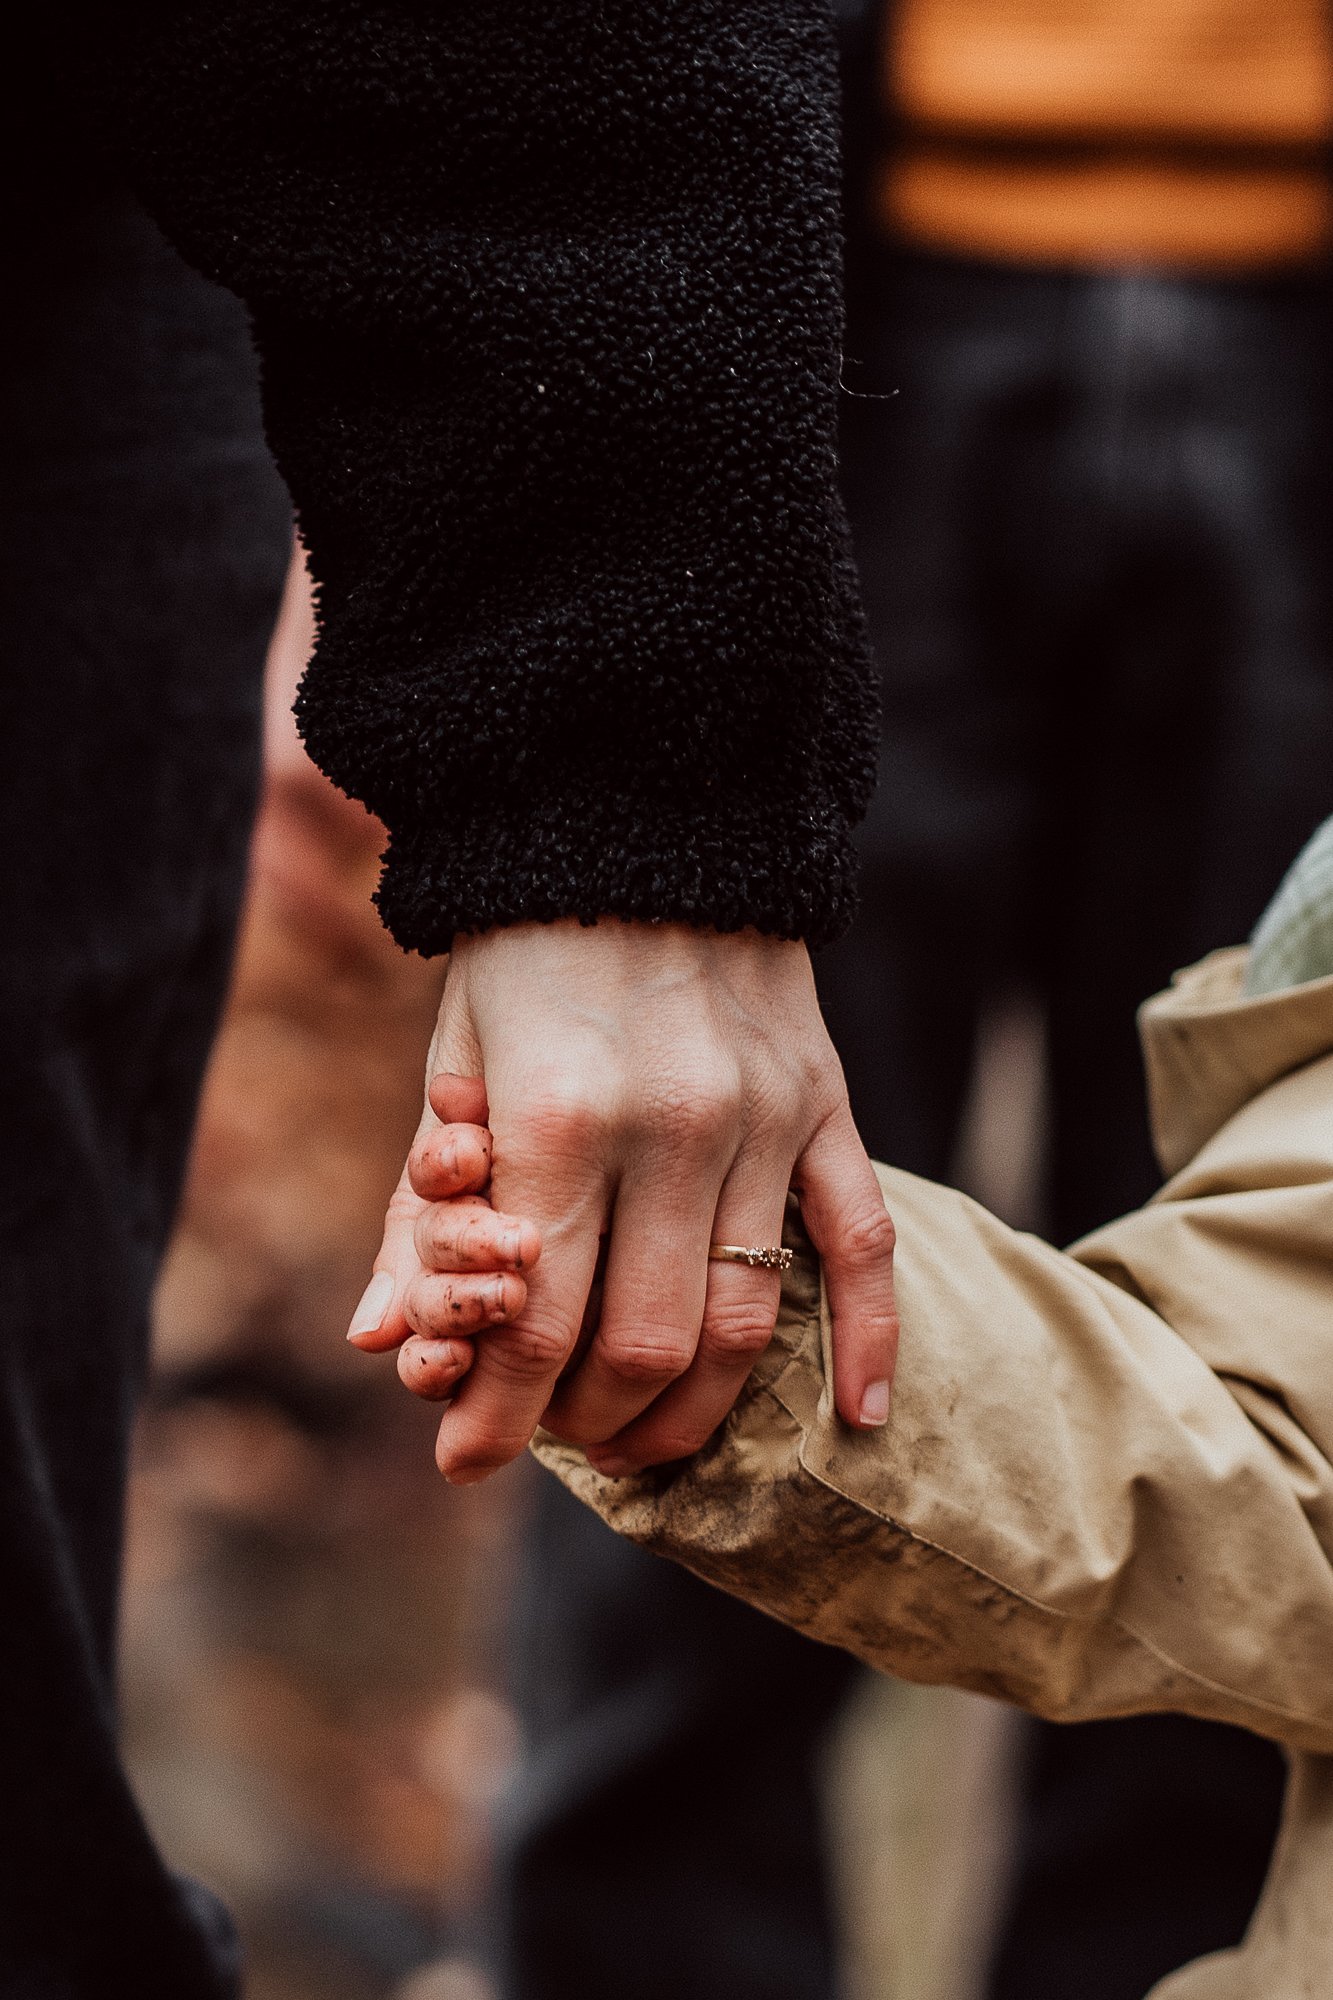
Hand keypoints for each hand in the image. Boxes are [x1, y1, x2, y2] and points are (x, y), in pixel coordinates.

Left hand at [348, 921, 897, 1481]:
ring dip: (694, 1410)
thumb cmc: (526, 953)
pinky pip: (866, 1242)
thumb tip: (378, 1341)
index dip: (498, 1414)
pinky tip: (858, 1418)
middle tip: (560, 1438)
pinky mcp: (825, 1104)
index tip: (467, 1461)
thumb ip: (415, 1209)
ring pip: (744, 1318)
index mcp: (558, 1116)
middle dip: (591, 1421)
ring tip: (648, 1439)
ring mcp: (765, 1119)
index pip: (535, 1319)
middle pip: (646, 1343)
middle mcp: (672, 1127)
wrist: (648, 820)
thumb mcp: (453, 1064)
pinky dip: (866, 1340)